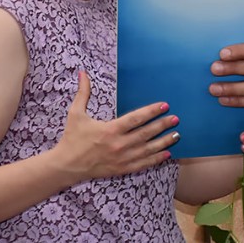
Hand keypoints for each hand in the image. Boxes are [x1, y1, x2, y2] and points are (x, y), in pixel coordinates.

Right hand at [53, 70, 178, 181]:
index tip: (164, 105)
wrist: (66, 166)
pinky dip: (156, 159)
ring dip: (164, 142)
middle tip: (176, 118)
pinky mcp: (122, 169)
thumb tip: (82, 73)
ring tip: (177, 135)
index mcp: (110, 130)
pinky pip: (143, 164)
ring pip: (148, 150)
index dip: (151, 111)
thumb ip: (83, 93)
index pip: (136, 119)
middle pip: (146, 134)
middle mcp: (118, 145)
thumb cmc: (72, 138)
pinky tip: (167, 153)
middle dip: (163, 125)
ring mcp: (122, 159)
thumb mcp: (75, 114)